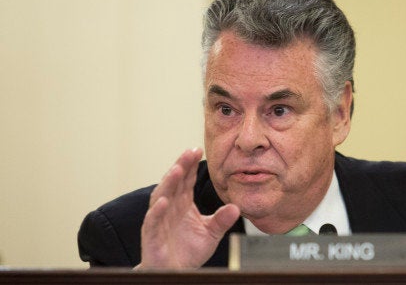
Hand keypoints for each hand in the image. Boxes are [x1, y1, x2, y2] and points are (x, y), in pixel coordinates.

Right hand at [136, 148, 239, 267]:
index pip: (186, 180)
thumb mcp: (211, 233)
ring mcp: (159, 219)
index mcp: (183, 203)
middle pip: (174, 182)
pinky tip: (164, 201)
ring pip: (161, 196)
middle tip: (190, 152)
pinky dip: (157, 211)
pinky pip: (152, 220)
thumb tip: (237, 207)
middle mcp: (169, 207)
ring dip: (169, 183)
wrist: (176, 272)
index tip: (198, 150)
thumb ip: (222, 220)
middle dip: (181, 166)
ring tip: (178, 169)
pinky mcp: (151, 235)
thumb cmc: (189, 250)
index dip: (190, 165)